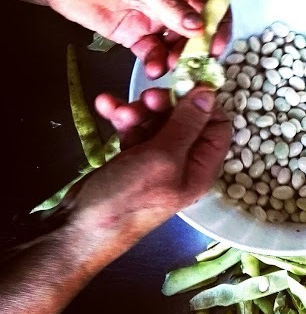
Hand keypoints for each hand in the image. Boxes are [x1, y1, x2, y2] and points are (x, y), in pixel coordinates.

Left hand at [39, 0, 228, 77]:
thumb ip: (167, 1)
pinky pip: (152, 54)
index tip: (218, 43)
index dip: (220, 22)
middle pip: (198, 28)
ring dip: (177, 59)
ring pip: (177, 45)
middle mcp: (170, 0)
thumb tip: (198, 26)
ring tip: (168, 67)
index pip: (211, 1)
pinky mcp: (133, 36)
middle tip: (195, 64)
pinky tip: (152, 68)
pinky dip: (155, 63)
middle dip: (199, 47)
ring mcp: (153, 19)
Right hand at [64, 86, 230, 251]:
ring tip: (118, 112)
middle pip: (185, 119)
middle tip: (145, 98)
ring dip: (137, 111)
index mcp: (201, 167)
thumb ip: (187, 123)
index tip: (184, 85)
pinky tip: (104, 105)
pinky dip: (121, 118)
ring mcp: (156, 161)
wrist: (79, 229)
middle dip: (163, 105)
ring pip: (156, 121)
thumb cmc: (129, 196)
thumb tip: (210, 93)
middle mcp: (184, 163)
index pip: (218, 126)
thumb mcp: (163, 157)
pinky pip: (133, 129)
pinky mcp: (132, 158)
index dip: (204, 104)